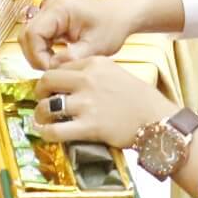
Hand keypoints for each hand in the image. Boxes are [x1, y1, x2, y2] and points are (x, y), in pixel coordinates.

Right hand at [21, 0, 132, 69]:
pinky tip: (57, 60)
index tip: (52, 70)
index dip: (37, 55)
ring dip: (38, 55)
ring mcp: (49, 13)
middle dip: (36, 56)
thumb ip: (73, 57)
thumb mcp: (96, 46)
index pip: (32, 33)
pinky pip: (38, 38)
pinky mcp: (52, 20)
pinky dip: (43, 51)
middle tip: (52, 71)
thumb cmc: (112, 27)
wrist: (121, 16)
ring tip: (56, 67)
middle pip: (26, 35)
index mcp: (59, 9)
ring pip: (29, 37)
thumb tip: (53, 69)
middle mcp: (49, 7)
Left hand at [33, 56, 177, 148]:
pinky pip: (56, 130)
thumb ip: (93, 74)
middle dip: (40, 92)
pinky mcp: (89, 126)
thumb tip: (69, 82)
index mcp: (95, 63)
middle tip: (42, 101)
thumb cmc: (139, 99)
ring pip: (47, 106)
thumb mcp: (116, 73)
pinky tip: (45, 134)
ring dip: (40, 114)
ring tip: (42, 119)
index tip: (50, 88)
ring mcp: (87, 103)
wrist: (157, 119)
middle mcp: (87, 80)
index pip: (60, 66)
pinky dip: (46, 133)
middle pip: (47, 81)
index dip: (51, 78)